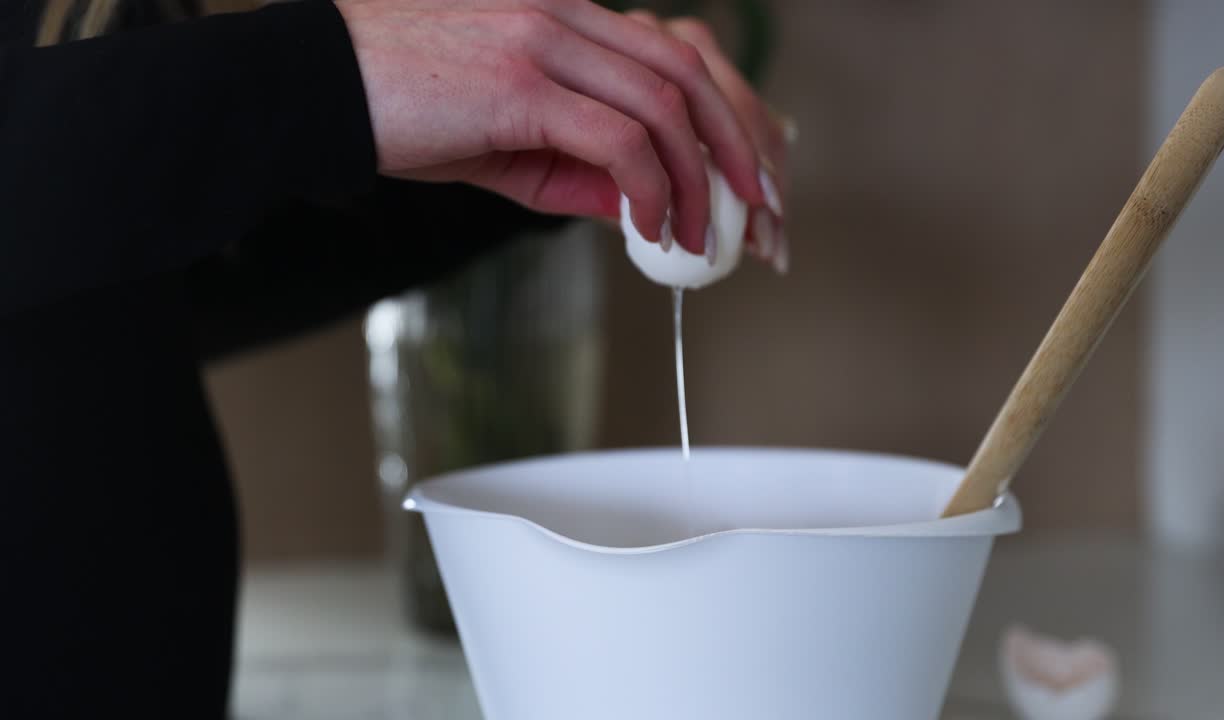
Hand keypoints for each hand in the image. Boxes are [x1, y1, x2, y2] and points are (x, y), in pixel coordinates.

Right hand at [335, 0, 769, 255]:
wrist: (315, 89)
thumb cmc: (402, 109)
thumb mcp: (508, 144)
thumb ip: (579, 169)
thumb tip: (640, 206)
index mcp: (568, 15)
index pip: (675, 56)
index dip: (725, 116)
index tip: (746, 174)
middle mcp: (565, 13)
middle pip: (689, 72)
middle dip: (738, 145)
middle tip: (758, 210)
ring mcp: (544, 39)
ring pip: (664, 104)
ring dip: (698, 178)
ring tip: (701, 234)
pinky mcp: (520, 81)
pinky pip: (618, 138)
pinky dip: (648, 186)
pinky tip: (649, 224)